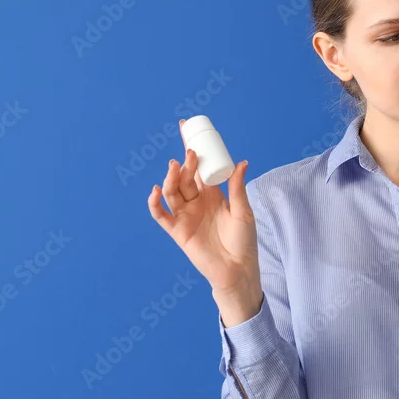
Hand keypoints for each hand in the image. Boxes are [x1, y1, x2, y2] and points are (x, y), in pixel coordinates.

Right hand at [147, 119, 262, 325]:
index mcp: (213, 193)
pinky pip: (161, 215)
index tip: (186, 128)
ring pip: (172, 191)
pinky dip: (155, 203)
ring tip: (175, 167)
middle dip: (186, 163)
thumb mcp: (243, 212)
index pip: (200, 167)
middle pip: (185, 177)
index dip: (192, 148)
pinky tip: (156, 191)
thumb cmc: (243, 242)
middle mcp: (197, 201)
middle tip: (191, 154)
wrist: (238, 269)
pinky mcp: (177, 231)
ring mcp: (185, 215)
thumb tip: (241, 162)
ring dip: (171, 178)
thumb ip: (238, 188)